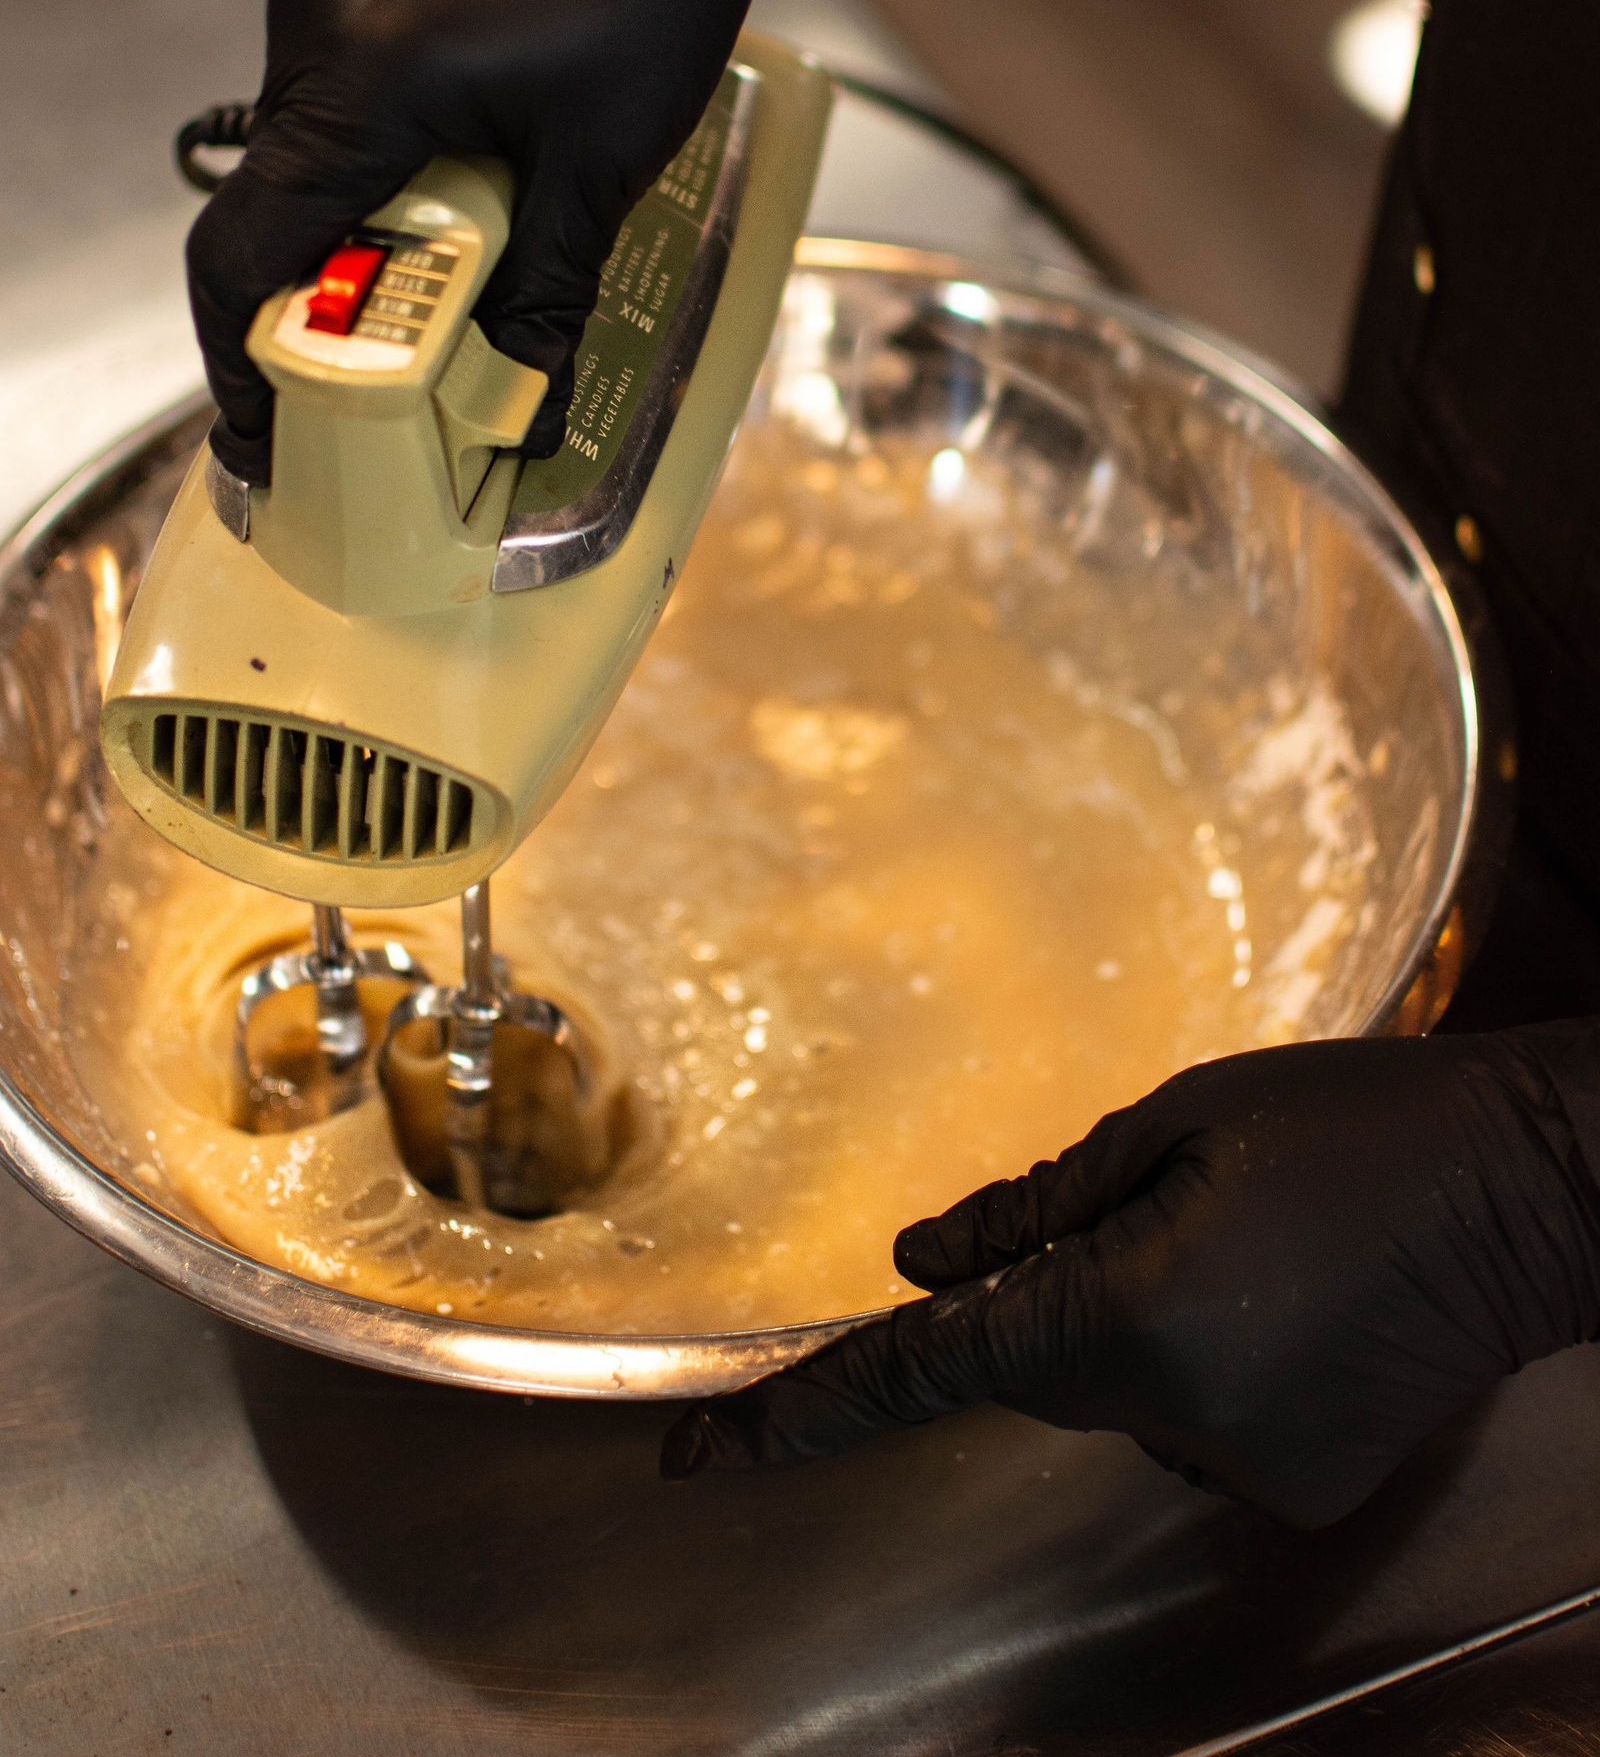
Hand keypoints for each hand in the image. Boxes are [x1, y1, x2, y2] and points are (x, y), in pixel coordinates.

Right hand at [186, 0, 924, 482]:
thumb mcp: (607, 160)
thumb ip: (543, 293)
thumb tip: (516, 409)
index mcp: (362, 69)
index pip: (249, 248)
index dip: (248, 360)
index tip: (273, 432)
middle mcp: (311, 8)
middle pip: (283, 196)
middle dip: (340, 284)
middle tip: (413, 346)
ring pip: (312, 134)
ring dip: (372, 204)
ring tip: (477, 230)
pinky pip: (338, 71)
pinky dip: (384, 135)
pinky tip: (473, 145)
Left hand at [661, 1026, 1599, 1525]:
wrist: (1530, 1193)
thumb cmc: (1358, 1122)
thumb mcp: (1185, 1118)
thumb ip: (1036, 1202)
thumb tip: (919, 1262)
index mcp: (1128, 1309)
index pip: (930, 1368)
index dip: (808, 1408)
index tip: (703, 1455)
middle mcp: (1171, 1413)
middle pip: (1038, 1356)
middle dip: (1063, 1283)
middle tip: (1182, 1199)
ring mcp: (1236, 1465)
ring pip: (1116, 1386)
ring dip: (1144, 1316)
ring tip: (1261, 1238)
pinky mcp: (1290, 1486)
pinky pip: (1188, 1418)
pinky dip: (1206, 1359)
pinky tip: (1289, 1297)